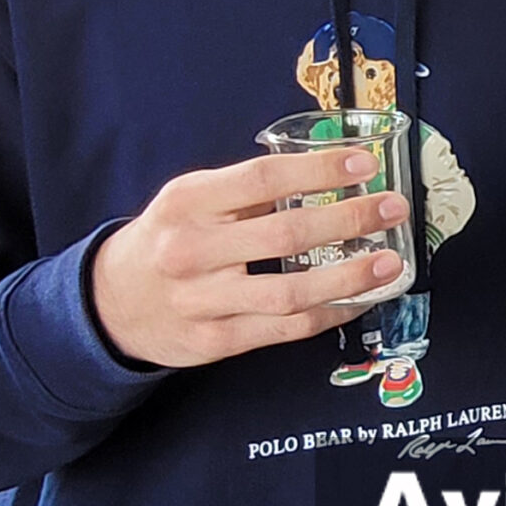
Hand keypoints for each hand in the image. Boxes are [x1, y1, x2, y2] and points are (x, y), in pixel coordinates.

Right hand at [90, 150, 410, 368]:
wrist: (112, 304)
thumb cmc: (168, 240)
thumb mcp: (191, 201)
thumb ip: (247, 191)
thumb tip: (328, 171)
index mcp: (189, 202)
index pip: (263, 178)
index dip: (319, 169)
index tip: (364, 164)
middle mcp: (193, 250)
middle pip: (285, 235)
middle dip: (350, 219)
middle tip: (392, 208)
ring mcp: (204, 301)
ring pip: (290, 292)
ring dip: (349, 277)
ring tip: (389, 262)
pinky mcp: (217, 340)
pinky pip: (286, 328)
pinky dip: (329, 312)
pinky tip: (358, 299)